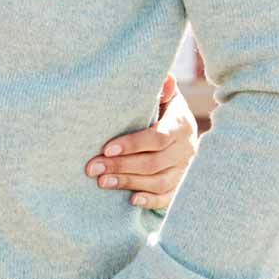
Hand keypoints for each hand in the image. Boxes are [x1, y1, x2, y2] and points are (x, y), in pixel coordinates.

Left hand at [86, 75, 197, 209]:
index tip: (106, 148)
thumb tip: (164, 77)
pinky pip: (169, 197)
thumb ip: (162, 89)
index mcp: (181, 126)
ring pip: (158, 181)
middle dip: (121, 166)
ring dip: (129, 183)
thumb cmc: (165, 110)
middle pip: (153, 163)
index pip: (157, 138)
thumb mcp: (166, 97)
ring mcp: (184, 169)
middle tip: (92, 167)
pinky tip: (132, 201)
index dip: (132, 144)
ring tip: (102, 182)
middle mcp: (186, 149)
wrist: (185, 131)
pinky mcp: (181, 185)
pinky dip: (151, 201)